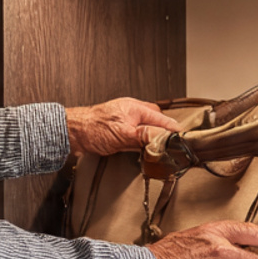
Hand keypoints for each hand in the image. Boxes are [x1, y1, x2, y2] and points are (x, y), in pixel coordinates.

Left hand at [65, 98, 180, 156]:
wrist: (72, 133)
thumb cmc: (92, 129)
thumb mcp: (122, 134)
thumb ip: (144, 136)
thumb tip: (163, 137)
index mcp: (136, 108)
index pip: (163, 120)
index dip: (174, 131)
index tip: (185, 140)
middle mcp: (133, 112)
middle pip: (157, 123)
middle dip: (165, 135)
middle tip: (174, 148)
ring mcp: (126, 121)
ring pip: (148, 130)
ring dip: (153, 139)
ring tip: (162, 151)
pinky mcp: (120, 130)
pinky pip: (138, 135)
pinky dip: (144, 143)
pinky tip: (144, 150)